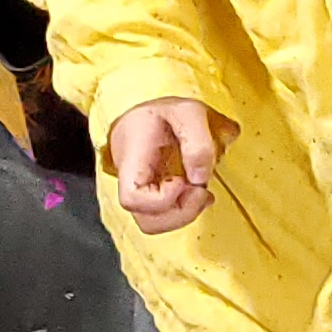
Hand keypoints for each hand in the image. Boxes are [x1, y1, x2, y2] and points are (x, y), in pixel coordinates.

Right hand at [108, 100, 230, 235]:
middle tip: (201, 192)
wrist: (149, 107)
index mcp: (131, 160)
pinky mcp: (152, 197)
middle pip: (146, 221)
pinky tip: (199, 194)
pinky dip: (185, 211)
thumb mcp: (188, 112)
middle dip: (180, 214)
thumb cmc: (165, 110)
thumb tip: (200, 179)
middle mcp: (131, 182)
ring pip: (156, 224)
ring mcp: (141, 193)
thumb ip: (198, 143)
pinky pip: (164, 216)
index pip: (132, 199)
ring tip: (201, 193)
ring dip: (184, 215)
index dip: (161, 200)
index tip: (181, 179)